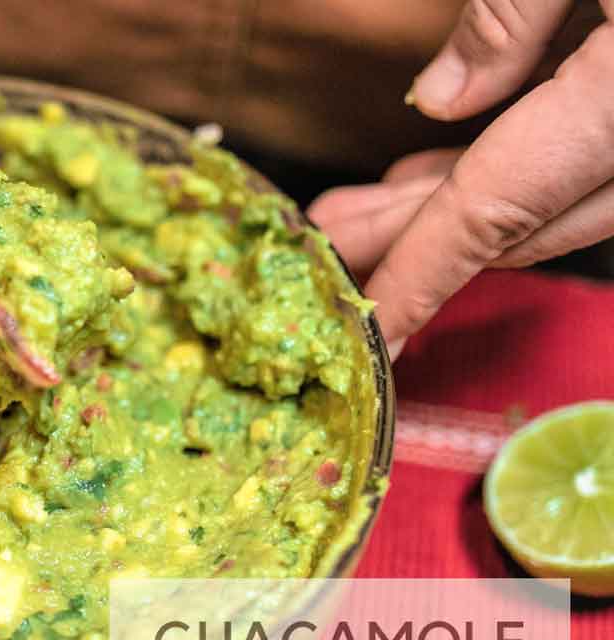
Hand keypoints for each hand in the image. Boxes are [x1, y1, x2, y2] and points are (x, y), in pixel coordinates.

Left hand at [309, 0, 613, 357]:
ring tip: (379, 210)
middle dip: (421, 239)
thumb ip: (509, 17)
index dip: (423, 273)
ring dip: (470, 212)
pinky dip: (527, 175)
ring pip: (568, 199)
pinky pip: (602, 166)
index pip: (501, 208)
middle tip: (335, 246)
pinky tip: (462, 166)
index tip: (377, 327)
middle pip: (528, 215)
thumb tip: (441, 102)